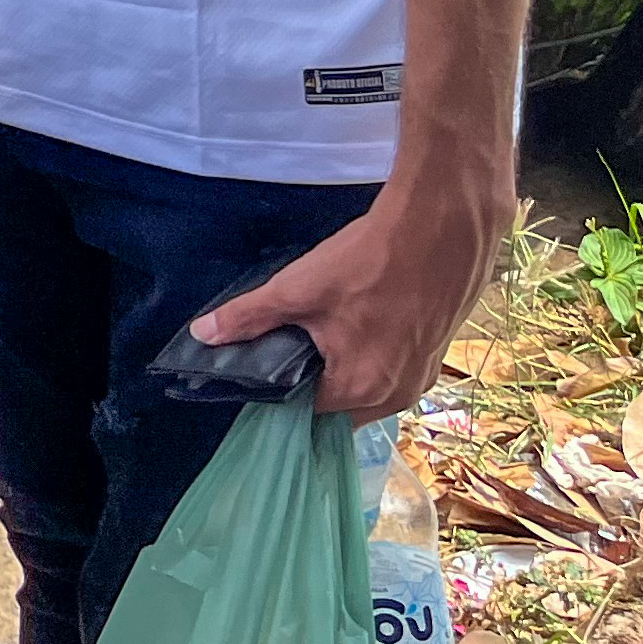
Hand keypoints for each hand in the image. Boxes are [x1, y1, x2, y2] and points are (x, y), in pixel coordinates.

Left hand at [190, 166, 513, 415]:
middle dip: (311, 385)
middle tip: (285, 350)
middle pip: (340, 408)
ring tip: (317, 337)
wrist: (441, 229)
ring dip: (341, 372)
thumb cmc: (368, 263)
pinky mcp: (435, 354)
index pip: (307, 414)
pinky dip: (370, 359)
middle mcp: (396, 397)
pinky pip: (392, 371)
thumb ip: (248, 317)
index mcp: (361, 391)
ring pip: (368, 391)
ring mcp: (422, 377)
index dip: (280, 396)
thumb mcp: (298, 288)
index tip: (260, 374)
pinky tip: (355, 327)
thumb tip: (202, 336)